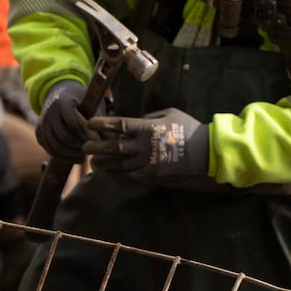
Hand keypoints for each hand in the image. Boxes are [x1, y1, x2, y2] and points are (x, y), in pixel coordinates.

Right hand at [35, 79, 91, 158]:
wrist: (60, 93)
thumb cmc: (81, 99)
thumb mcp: (91, 102)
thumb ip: (99, 119)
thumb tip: (112, 139)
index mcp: (62, 102)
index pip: (74, 123)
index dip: (87, 135)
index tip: (98, 140)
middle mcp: (49, 113)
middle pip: (64, 137)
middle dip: (80, 146)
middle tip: (92, 150)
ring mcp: (42, 124)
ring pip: (55, 146)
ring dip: (72, 154)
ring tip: (85, 156)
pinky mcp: (39, 134)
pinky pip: (50, 150)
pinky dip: (63, 157)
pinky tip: (76, 157)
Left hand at [83, 109, 208, 182]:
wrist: (205, 153)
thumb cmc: (188, 129)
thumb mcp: (169, 114)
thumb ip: (149, 117)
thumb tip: (135, 120)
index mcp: (146, 128)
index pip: (118, 125)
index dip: (102, 124)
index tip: (90, 124)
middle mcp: (142, 146)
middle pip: (112, 148)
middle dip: (96, 147)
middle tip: (85, 147)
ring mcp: (146, 163)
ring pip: (118, 165)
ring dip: (104, 164)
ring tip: (94, 163)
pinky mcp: (152, 176)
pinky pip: (130, 176)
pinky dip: (119, 174)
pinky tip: (112, 172)